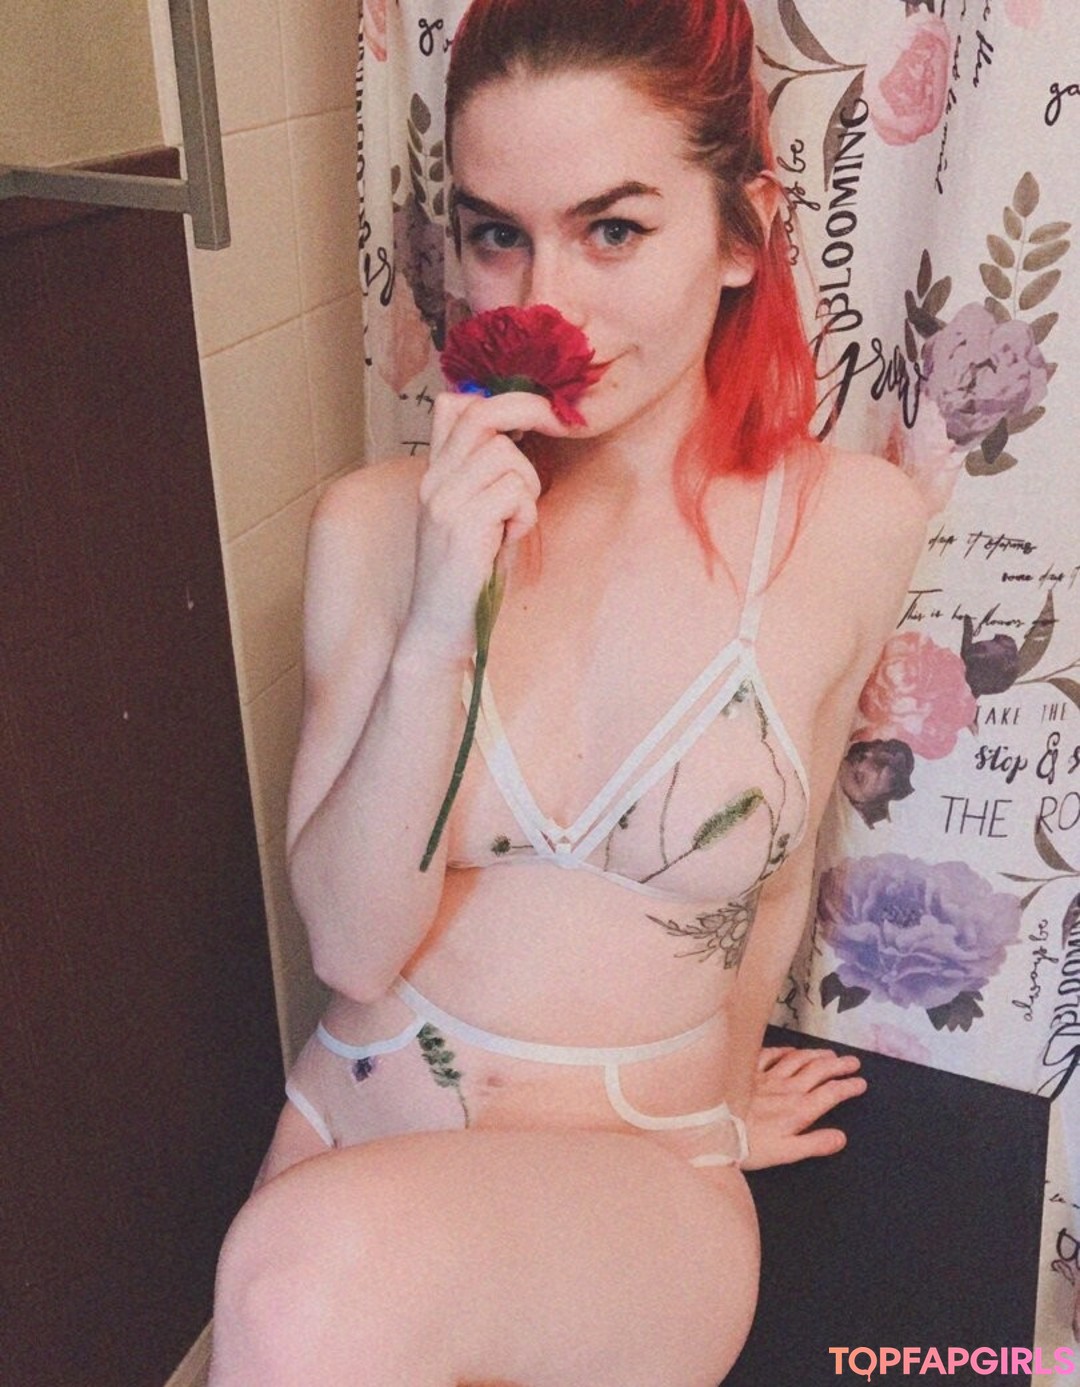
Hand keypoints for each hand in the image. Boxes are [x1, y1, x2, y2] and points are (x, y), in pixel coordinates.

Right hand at [407, 390, 563, 661]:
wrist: (439, 628)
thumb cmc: (468, 574)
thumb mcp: (473, 515)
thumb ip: (481, 475)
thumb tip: (509, 431)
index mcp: (434, 474)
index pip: (457, 406)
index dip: (502, 404)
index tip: (531, 426)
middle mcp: (433, 481)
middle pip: (483, 417)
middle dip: (526, 426)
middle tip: (542, 455)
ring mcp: (443, 501)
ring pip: (506, 455)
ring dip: (526, 486)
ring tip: (514, 518)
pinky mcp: (461, 526)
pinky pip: (513, 492)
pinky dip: (524, 516)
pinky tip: (509, 539)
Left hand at [740, 1046, 866, 1170]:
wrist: (713, 1129)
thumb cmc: (749, 1146)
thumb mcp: (786, 1153)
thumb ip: (815, 1144)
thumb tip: (841, 1137)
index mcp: (799, 1109)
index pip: (831, 1093)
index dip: (848, 1087)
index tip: (861, 1082)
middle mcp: (786, 1088)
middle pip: (819, 1070)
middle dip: (839, 1065)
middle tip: (854, 1061)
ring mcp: (767, 1077)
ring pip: (798, 1059)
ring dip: (816, 1054)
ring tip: (830, 1053)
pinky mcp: (748, 1072)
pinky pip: (770, 1055)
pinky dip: (784, 1051)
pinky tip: (791, 1050)